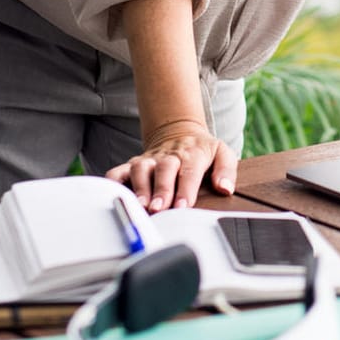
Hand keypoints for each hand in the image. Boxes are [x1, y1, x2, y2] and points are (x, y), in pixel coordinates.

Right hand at [106, 118, 238, 211]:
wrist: (179, 132)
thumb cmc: (201, 150)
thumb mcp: (222, 153)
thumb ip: (226, 170)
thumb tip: (225, 188)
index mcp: (192, 153)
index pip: (189, 170)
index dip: (186, 189)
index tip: (183, 206)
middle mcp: (168, 156)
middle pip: (164, 169)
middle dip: (161, 189)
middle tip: (159, 208)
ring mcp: (148, 160)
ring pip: (140, 169)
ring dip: (140, 187)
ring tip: (141, 206)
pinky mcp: (132, 165)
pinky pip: (118, 172)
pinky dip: (113, 183)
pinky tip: (114, 196)